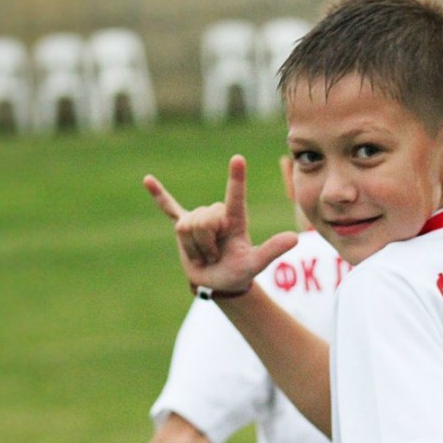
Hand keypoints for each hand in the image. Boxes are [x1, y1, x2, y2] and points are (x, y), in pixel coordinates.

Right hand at [146, 155, 297, 292]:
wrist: (219, 283)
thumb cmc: (239, 273)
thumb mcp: (255, 264)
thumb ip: (272, 250)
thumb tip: (294, 238)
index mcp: (235, 218)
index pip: (235, 196)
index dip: (236, 178)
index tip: (238, 159)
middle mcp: (216, 214)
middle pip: (203, 221)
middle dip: (207, 244)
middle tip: (216, 255)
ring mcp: (198, 219)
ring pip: (186, 228)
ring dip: (194, 248)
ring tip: (205, 254)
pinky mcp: (182, 226)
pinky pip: (168, 208)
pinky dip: (158, 195)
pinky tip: (147, 180)